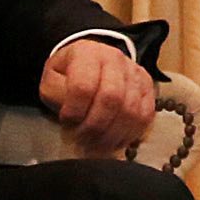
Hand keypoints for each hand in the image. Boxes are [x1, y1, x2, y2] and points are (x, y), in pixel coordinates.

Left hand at [40, 37, 158, 156]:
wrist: (90, 63)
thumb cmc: (68, 76)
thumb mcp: (52, 80)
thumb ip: (57, 96)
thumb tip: (73, 117)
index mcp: (86, 54)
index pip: (83, 86)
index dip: (75, 111)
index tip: (67, 123)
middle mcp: (114, 59)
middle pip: (111, 98)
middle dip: (96, 126)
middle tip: (83, 140)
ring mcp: (134, 72)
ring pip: (131, 110)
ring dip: (112, 134)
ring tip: (97, 145)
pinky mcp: (148, 87)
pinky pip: (145, 116)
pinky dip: (130, 134)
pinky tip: (115, 141)